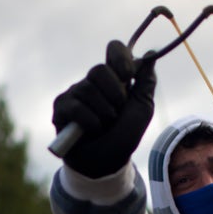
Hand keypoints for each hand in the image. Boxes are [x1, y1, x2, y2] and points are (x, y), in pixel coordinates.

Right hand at [51, 40, 156, 178]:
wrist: (106, 164)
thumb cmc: (124, 136)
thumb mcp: (142, 109)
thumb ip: (146, 83)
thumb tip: (151, 53)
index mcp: (113, 78)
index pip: (114, 50)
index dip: (121, 59)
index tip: (128, 76)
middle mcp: (92, 82)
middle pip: (99, 69)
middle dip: (114, 95)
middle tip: (116, 113)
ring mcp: (74, 94)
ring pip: (88, 89)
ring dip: (104, 113)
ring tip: (104, 126)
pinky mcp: (61, 109)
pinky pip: (76, 107)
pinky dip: (90, 122)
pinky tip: (92, 131)